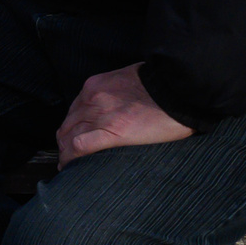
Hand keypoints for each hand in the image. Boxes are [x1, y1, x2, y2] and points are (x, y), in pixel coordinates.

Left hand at [56, 63, 192, 165]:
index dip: (71, 126)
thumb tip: (116, 101)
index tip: (72, 135)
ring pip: (69, 137)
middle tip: (67, 155)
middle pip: (68, 124)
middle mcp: (93, 99)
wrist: (181, 89)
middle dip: (65, 141)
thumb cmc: (163, 84)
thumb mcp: (130, 77)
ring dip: (66, 152)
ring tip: (67, 165)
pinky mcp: (113, 132)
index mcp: (96, 85)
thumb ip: (115, 89)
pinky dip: (71, 158)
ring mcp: (101, 115)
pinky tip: (70, 167)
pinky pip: (80, 147)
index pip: (74, 109)